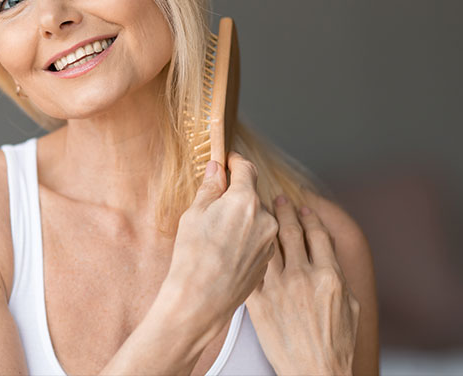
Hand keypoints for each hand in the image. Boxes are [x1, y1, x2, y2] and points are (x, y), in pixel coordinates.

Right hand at [165, 152, 277, 337]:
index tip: (229, 162)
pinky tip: (226, 252)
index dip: (236, 162)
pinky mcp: (268, 261)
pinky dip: (246, 240)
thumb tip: (216, 169)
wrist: (201, 300)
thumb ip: (210, 188)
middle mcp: (265, 219)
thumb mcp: (194, 214)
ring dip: (242, 220)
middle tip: (213, 208)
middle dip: (235, 197)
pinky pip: (259, 240)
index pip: (247, 169)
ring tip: (219, 236)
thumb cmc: (193, 258)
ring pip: (257, 220)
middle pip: (252, 196)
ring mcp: (269, 242)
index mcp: (245, 201)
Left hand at [245, 196, 359, 375]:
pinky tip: (243, 242)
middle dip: (282, 209)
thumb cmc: (336, 345)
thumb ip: (337, 276)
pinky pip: (251, 268)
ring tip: (257, 212)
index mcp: (329, 275)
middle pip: (290, 231)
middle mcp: (304, 276)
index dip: (309, 216)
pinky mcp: (260, 301)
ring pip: (267, 244)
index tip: (303, 206)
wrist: (314, 372)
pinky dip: (247, 251)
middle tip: (277, 197)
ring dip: (262, 224)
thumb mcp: (349, 306)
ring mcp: (279, 288)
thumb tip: (328, 256)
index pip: (317, 234)